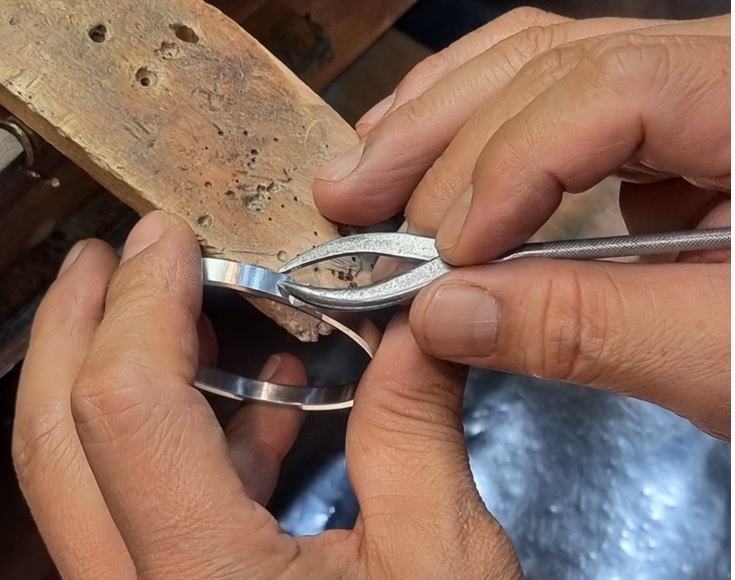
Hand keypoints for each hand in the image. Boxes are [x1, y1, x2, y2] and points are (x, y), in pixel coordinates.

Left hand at [13, 212, 520, 578]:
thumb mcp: (440, 559)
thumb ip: (415, 427)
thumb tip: (420, 319)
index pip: (127, 407)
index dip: (140, 303)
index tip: (166, 237)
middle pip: (54, 440)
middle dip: (74, 327)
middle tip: (109, 256)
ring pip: (80, 476)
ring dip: (121, 378)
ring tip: (178, 315)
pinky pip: (142, 511)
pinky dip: (185, 442)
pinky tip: (258, 412)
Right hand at [312, 9, 730, 438]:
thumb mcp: (727, 356)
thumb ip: (585, 329)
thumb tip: (444, 315)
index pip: (606, 93)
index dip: (506, 166)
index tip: (446, 251)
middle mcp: (722, 69)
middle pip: (551, 61)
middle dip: (437, 133)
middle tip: (351, 190)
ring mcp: (693, 88)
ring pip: (543, 65)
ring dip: (443, 119)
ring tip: (369, 166)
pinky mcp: (669, 127)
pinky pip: (559, 105)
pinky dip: (486, 139)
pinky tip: (442, 174)